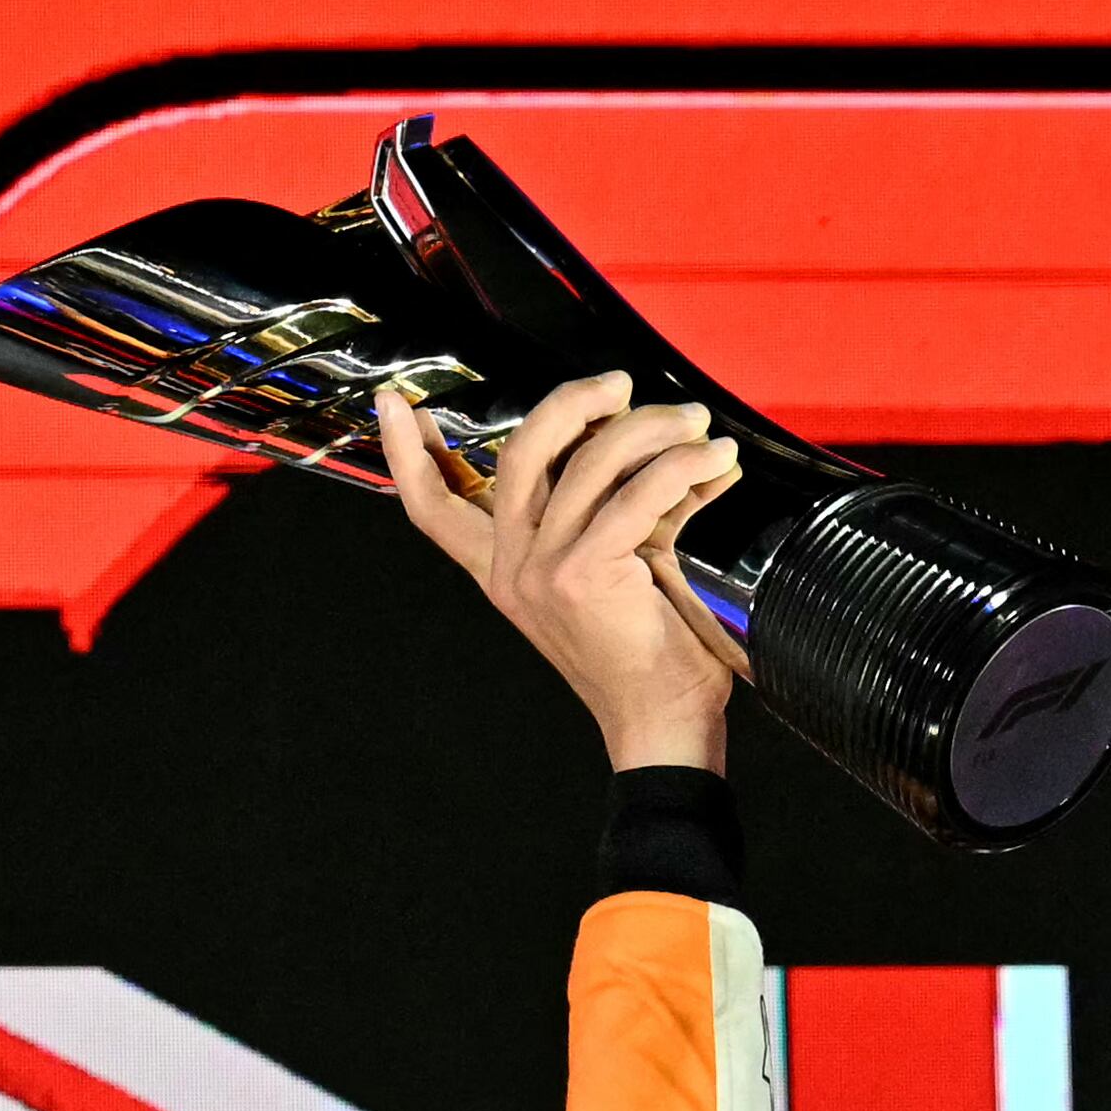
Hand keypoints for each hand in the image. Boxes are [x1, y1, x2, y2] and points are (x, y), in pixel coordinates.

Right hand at [377, 369, 748, 773]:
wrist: (663, 724)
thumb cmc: (649, 656)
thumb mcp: (614, 573)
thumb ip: (614, 513)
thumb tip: (657, 447)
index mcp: (502, 570)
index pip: (434, 509)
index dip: (407, 454)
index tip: (396, 406)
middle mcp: (511, 568)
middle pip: (521, 452)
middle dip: (572, 402)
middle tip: (620, 386)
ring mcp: (541, 571)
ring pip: (589, 462)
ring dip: (654, 430)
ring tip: (697, 424)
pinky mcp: (582, 575)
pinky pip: (637, 495)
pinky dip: (683, 468)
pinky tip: (715, 463)